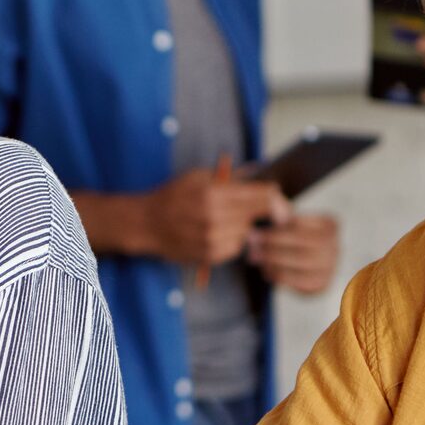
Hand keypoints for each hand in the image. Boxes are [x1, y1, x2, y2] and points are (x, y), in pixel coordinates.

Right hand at [146, 170, 290, 266]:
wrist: (147, 223)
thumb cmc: (172, 196)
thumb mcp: (198, 176)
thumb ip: (229, 177)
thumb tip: (258, 170)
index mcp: (213, 193)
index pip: (258, 195)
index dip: (273, 194)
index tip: (277, 194)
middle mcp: (214, 218)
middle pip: (256, 214)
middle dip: (261, 209)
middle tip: (259, 206)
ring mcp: (211, 239)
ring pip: (247, 231)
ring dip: (244, 225)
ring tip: (231, 217)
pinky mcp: (209, 255)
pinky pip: (236, 247)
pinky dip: (234, 239)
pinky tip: (222, 231)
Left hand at [247, 212, 339, 293]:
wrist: (301, 265)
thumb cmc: (291, 237)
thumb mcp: (286, 222)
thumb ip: (281, 213)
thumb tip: (272, 201)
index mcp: (330, 225)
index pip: (301, 225)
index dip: (276, 229)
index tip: (255, 231)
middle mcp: (336, 245)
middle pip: (302, 243)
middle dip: (273, 244)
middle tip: (252, 245)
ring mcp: (332, 266)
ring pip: (301, 262)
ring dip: (274, 260)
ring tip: (255, 257)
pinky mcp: (323, 284)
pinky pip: (301, 281)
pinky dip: (280, 276)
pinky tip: (266, 271)